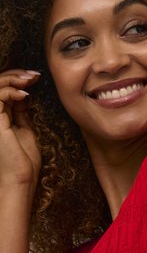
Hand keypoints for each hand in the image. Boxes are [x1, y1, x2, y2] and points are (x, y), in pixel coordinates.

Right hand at [0, 68, 41, 189]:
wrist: (21, 177)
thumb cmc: (24, 160)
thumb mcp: (26, 130)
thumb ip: (21, 113)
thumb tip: (24, 96)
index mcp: (0, 116)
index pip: (5, 89)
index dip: (18, 80)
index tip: (36, 78)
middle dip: (17, 74)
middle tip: (35, 75)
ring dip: (14, 78)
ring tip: (31, 79)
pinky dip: (11, 90)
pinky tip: (26, 94)